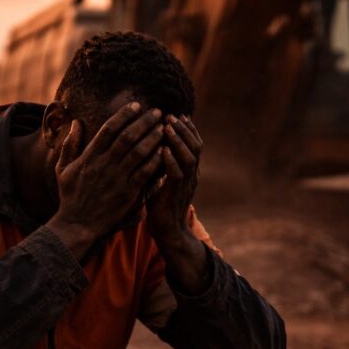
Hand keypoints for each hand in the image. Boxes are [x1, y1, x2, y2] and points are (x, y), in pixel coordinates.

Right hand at [49, 102, 164, 257]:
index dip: (124, 115)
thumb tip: (76, 123)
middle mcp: (105, 164)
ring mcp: (117, 178)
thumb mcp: (63, 169)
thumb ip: (70, 145)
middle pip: (128, 136)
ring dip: (153, 138)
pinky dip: (156, 160)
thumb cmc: (70, 197)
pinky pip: (145, 172)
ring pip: (139, 152)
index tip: (136, 105)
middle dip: (144, 122)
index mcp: (90, 156)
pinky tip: (165, 151)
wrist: (78, 224)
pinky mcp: (127, 193)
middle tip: (158, 112)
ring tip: (164, 128)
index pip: (109, 129)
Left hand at [146, 115, 202, 245]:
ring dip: (178, 140)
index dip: (188, 129)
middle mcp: (192, 176)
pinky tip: (163, 149)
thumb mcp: (161, 180)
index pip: (194, 145)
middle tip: (171, 116)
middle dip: (184, 129)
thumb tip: (152, 146)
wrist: (168, 233)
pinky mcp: (176, 195)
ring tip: (167, 127)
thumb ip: (161, 164)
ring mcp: (186, 186)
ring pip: (189, 157)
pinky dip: (171, 160)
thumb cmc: (161, 206)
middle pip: (196, 146)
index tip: (177, 115)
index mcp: (190, 171)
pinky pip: (177, 174)